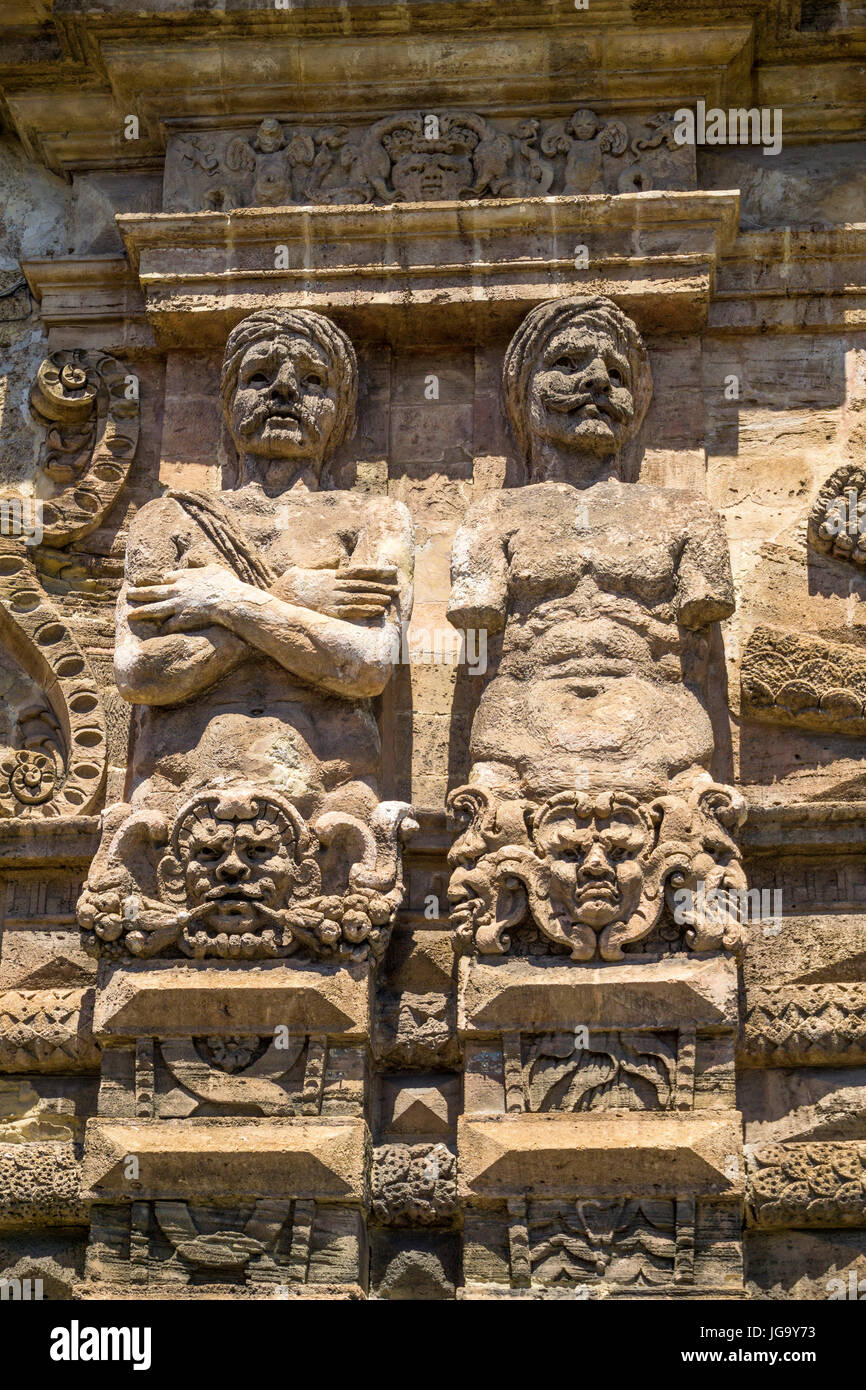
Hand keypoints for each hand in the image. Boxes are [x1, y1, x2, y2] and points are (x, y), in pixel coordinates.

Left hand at [126, 564, 248, 632]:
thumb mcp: (213, 568)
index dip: (164, 581)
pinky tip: (159, 631)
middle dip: (140, 593)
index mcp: (184, 577)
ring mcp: (177, 605)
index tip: (161, 583)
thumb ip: (202, 566)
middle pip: (154, 592)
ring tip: (130, 615)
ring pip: (155, 609)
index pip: (167, 578)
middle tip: (129, 594)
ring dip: (142, 612)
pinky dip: (165, 628)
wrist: (228, 600)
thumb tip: (196, 562)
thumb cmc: (224, 583)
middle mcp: (176, 590)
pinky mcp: (182, 619)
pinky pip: (169, 624)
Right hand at [274, 563, 399, 620]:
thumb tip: (337, 559)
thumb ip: (325, 565)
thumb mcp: (307, 569)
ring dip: (377, 598)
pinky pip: (352, 612)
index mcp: (333, 575)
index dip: (378, 570)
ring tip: (391, 599)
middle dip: (382, 586)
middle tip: (398, 588)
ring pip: (361, 598)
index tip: (392, 570)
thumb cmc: (292, 584)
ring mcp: (333, 599)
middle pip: (364, 585)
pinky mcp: (330, 612)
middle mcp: (336, 586)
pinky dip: (366, 610)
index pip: (360, 570)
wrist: (278, 596)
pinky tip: (378, 611)